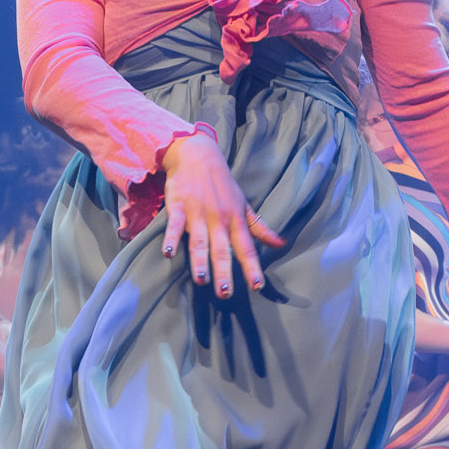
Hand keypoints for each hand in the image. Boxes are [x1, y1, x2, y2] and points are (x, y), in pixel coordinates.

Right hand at [156, 130, 284, 297]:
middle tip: (225, 293)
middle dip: (224, 272)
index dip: (252, 267)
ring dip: (200, 261)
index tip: (257, 286)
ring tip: (201, 280)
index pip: (246, 248)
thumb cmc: (223, 185)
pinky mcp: (178, 207)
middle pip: (222, 250)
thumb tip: (281, 244)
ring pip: (200, 241)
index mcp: (235, 221)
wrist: (198, 155)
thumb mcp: (244, 205)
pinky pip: (175, 225)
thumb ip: (260, 227)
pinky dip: (171, 238)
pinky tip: (168, 253)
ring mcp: (198, 213)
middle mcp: (219, 219)